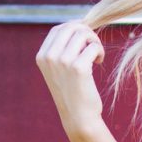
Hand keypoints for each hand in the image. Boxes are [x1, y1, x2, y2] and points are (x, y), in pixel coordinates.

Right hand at [35, 19, 104, 135]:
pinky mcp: (78, 68)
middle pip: (71, 27)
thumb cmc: (72, 91)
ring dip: (94, 41)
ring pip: (83, 34)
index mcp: (42, 56)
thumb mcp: (59, 69)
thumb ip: (63, 48)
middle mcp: (49, 57)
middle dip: (86, 32)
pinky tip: (99, 62)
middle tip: (93, 45)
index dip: (74, 27)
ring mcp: (63, 62)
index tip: (85, 37)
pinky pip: (93, 47)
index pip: (58, 29)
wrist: (78, 117)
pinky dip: (99, 51)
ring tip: (96, 55)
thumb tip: (79, 24)